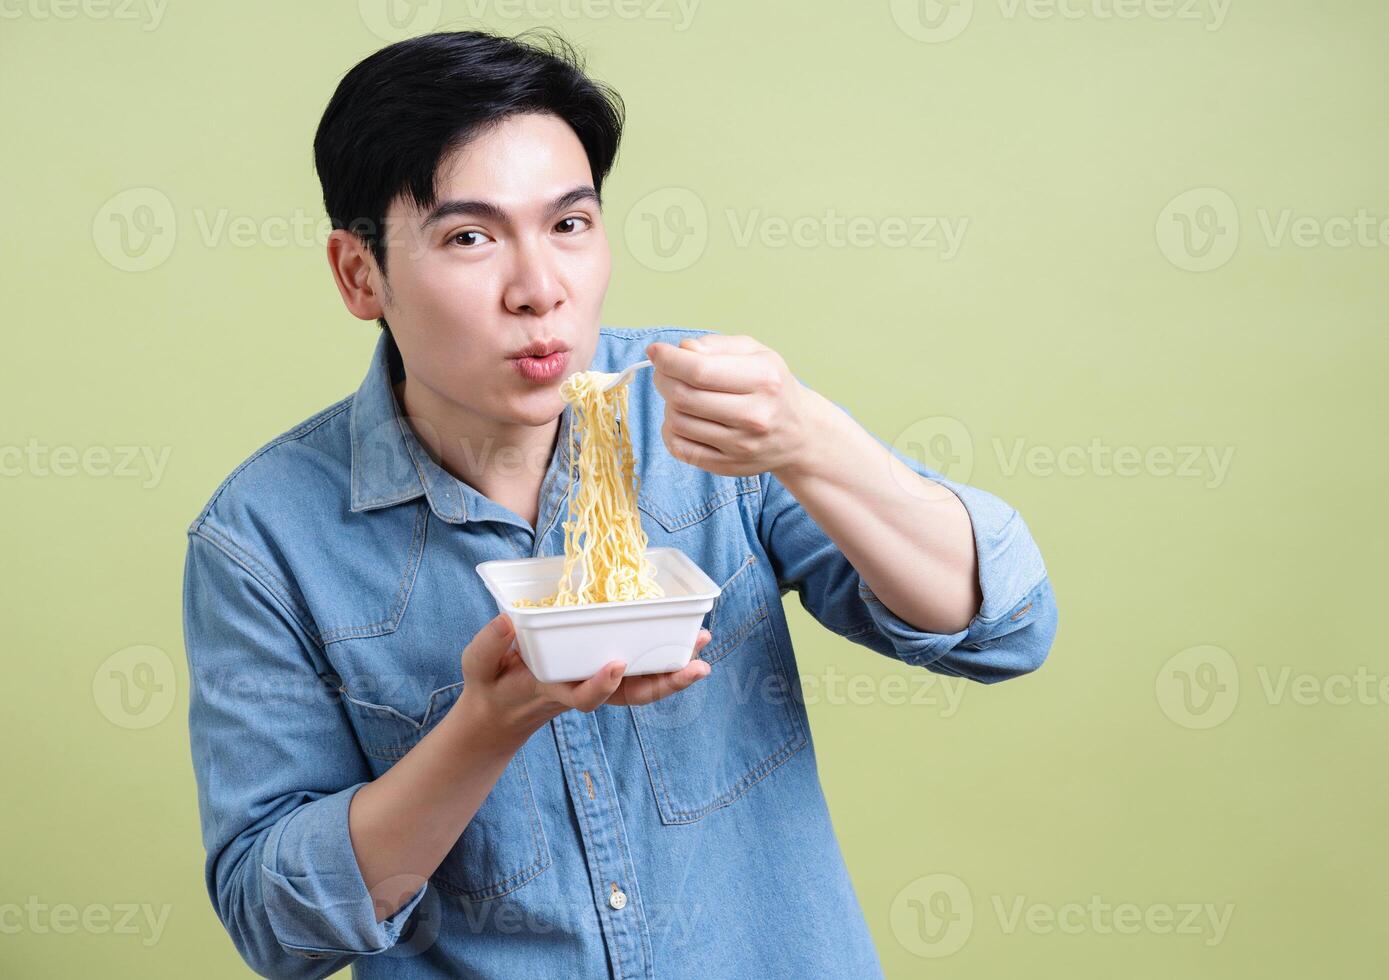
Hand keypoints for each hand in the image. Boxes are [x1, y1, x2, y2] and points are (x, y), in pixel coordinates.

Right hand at [459, 612, 712, 743]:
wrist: (502, 712)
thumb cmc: (491, 684)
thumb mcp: (478, 666)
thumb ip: (488, 645)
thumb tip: (507, 619)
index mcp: (551, 691)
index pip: (581, 697)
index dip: (600, 685)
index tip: (616, 664)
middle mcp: (583, 691)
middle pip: (630, 697)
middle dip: (664, 684)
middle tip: (696, 666)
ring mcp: (597, 686)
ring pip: (642, 687)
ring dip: (675, 672)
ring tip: (703, 646)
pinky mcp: (603, 675)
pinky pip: (639, 673)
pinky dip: (665, 660)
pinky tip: (687, 640)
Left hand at [646, 334, 813, 477]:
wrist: (800, 434)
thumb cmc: (771, 386)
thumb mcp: (755, 353)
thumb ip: (717, 346)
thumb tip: (682, 349)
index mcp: (763, 379)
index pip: (700, 370)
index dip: (668, 359)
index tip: (655, 351)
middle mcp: (755, 416)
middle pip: (684, 397)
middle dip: (663, 379)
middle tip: (664, 371)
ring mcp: (741, 446)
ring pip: (678, 422)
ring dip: (668, 404)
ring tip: (680, 395)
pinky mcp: (728, 466)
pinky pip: (680, 448)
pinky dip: (671, 430)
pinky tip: (683, 418)